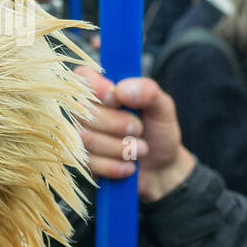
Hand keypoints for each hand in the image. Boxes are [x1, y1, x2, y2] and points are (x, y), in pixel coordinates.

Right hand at [74, 66, 195, 201]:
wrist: (162, 170)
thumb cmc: (159, 132)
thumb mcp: (163, 108)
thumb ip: (149, 92)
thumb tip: (121, 89)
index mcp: (106, 88)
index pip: (83, 76)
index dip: (95, 87)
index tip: (116, 99)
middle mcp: (89, 109)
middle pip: (83, 110)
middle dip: (117, 123)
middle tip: (139, 129)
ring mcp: (83, 135)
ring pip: (86, 138)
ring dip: (120, 147)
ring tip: (140, 149)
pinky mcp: (83, 160)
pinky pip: (90, 162)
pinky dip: (115, 166)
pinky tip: (129, 166)